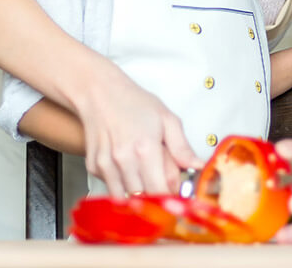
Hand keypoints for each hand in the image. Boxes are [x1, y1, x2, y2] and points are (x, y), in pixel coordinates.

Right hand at [75, 69, 202, 196]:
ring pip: (124, 198)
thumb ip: (182, 147)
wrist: (98, 92)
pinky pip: (111, 187)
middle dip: (154, 197)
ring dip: (137, 194)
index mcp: (145, 149)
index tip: (176, 196)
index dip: (170, 198)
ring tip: (143, 175)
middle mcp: (123, 160)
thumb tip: (197, 167)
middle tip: (161, 183)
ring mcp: (106, 165)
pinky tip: (126, 167)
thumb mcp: (166, 119)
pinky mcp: (94, 167)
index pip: (160, 192)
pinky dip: (121, 183)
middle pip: (143, 199)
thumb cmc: (134, 102)